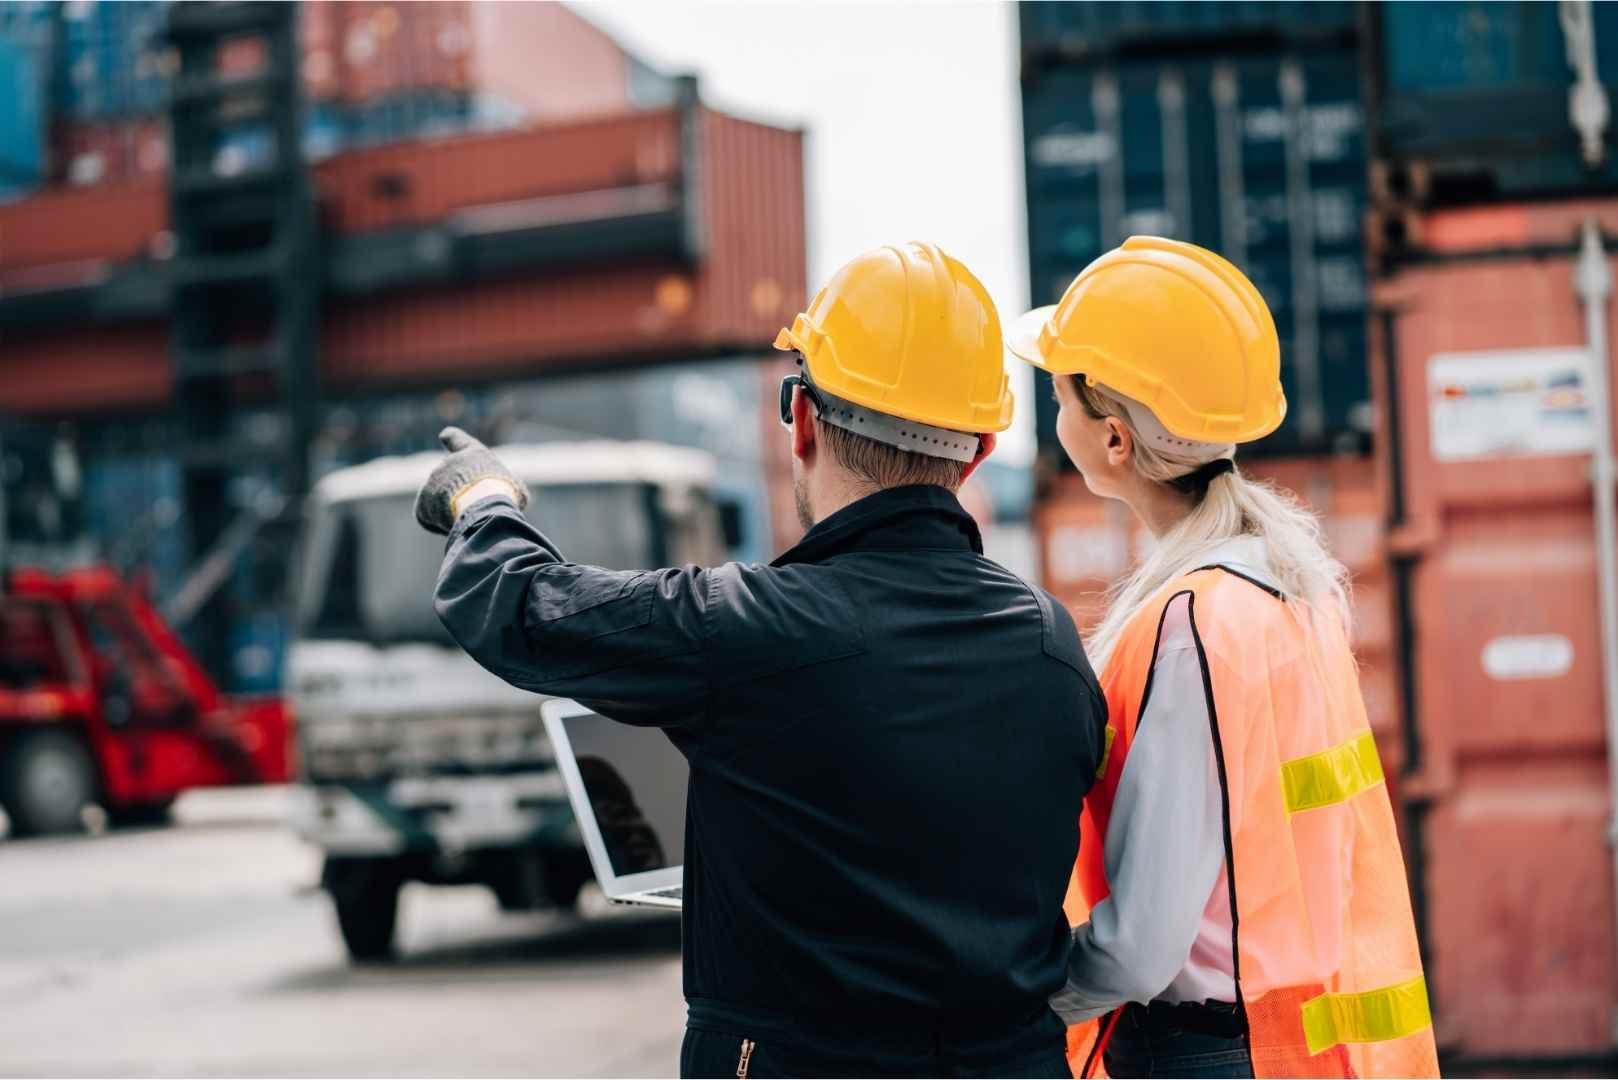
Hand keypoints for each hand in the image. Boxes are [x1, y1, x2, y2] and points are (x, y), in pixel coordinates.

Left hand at [414, 427, 529, 534]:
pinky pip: (430, 517)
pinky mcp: (423, 503)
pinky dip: (440, 525)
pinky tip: (454, 526)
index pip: (458, 440)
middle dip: (459, 496)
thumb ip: (501, 491)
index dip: (452, 438)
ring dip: (452, 512)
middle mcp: (449, 464)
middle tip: (474, 508)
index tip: (444, 435)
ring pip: (442, 503)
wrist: (482, 506)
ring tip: (467, 518)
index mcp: (473, 455)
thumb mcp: (512, 488)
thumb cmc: (503, 496)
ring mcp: (433, 482)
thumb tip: (502, 502)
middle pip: (453, 483)